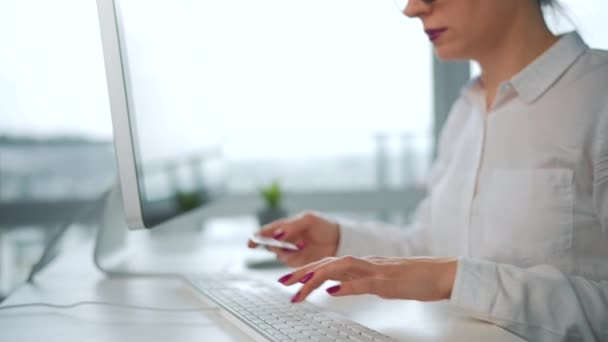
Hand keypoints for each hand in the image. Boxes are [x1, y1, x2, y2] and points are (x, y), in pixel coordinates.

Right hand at [247, 212, 339, 266]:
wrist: (338, 240)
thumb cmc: (323, 225)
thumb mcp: (308, 220)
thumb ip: (291, 226)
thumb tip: (276, 234)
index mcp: (285, 226)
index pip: (266, 232)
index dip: (256, 237)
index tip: (251, 242)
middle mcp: (284, 240)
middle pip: (270, 245)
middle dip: (275, 245)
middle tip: (285, 241)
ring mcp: (291, 252)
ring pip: (279, 255)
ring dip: (288, 252)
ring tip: (302, 244)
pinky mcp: (298, 263)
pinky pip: (289, 263)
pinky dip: (295, 259)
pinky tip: (305, 251)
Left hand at [276, 256, 457, 302]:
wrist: (442, 273)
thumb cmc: (414, 278)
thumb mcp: (379, 283)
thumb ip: (356, 283)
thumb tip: (334, 288)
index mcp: (363, 264)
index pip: (328, 263)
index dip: (306, 270)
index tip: (288, 280)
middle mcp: (366, 262)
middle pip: (328, 262)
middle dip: (303, 272)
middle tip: (283, 282)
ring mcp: (377, 269)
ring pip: (341, 267)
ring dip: (317, 276)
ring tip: (300, 287)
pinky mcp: (389, 280)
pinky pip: (365, 282)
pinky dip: (348, 285)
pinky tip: (333, 291)